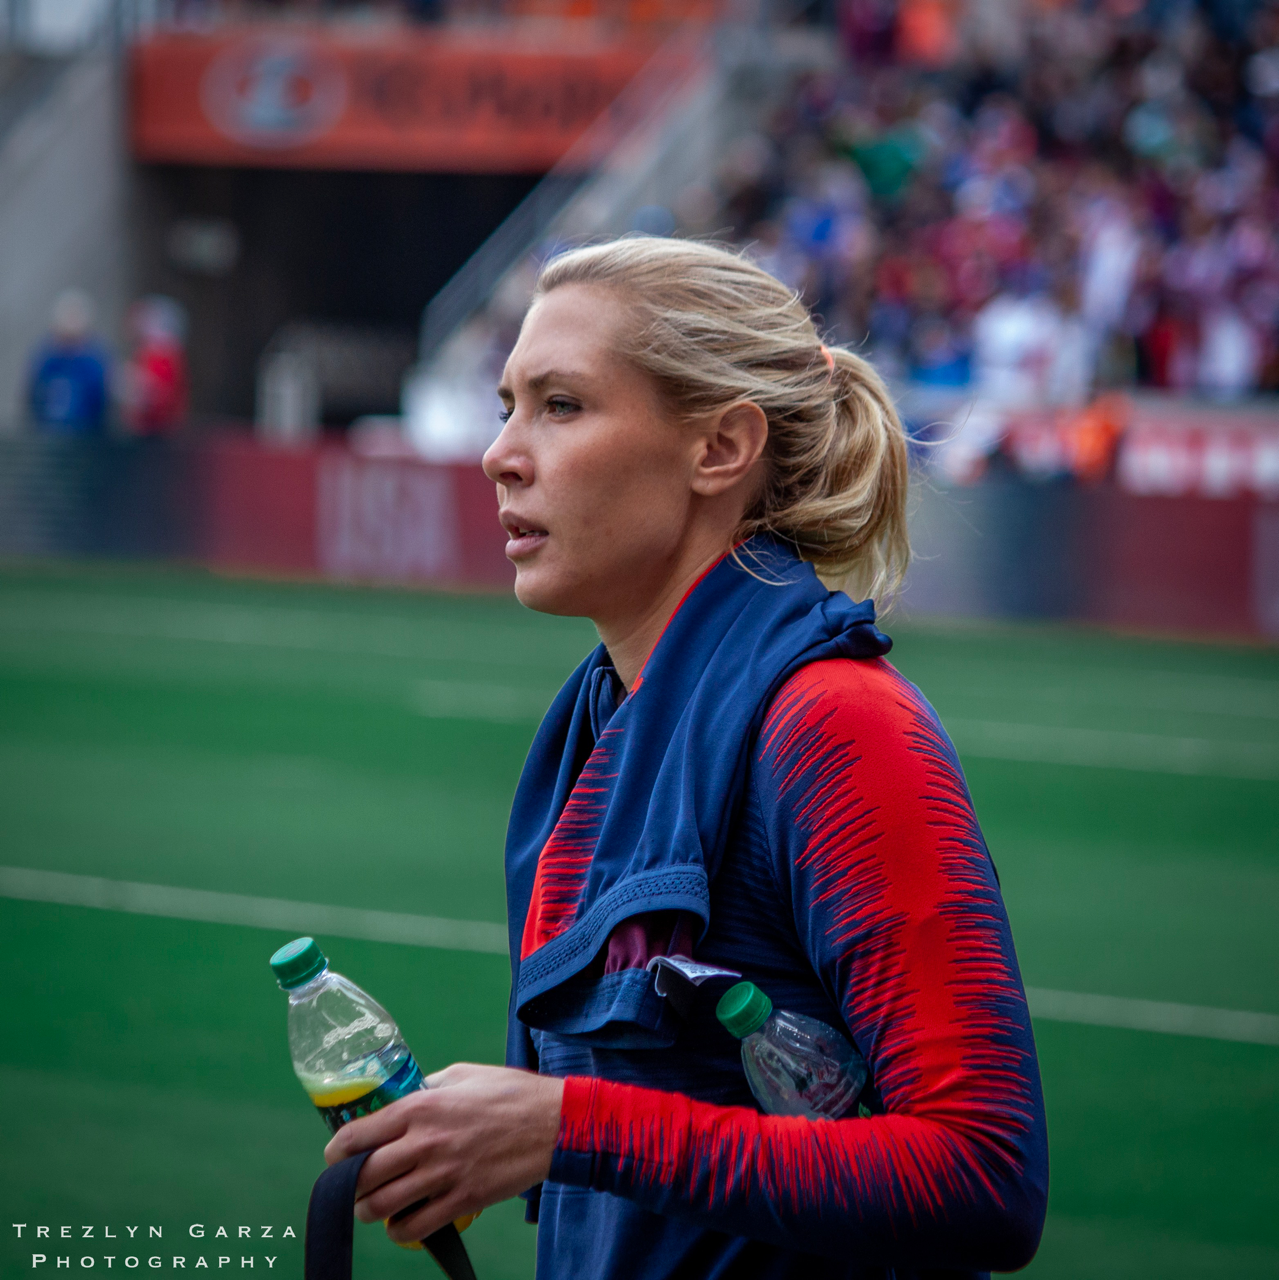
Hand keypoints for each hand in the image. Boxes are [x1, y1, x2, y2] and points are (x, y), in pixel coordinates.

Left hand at [323, 1063, 564, 1243]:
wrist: (554, 1124)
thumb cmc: (511, 1093)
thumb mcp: (465, 1074)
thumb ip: (431, 1086)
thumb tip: (410, 1095)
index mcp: (422, 1105)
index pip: (358, 1135)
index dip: (337, 1151)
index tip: (336, 1156)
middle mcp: (425, 1140)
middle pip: (363, 1176)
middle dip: (350, 1185)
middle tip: (354, 1185)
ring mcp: (443, 1173)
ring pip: (382, 1206)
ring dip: (370, 1210)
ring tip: (374, 1206)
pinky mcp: (462, 1199)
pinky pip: (414, 1227)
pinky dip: (400, 1230)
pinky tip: (402, 1222)